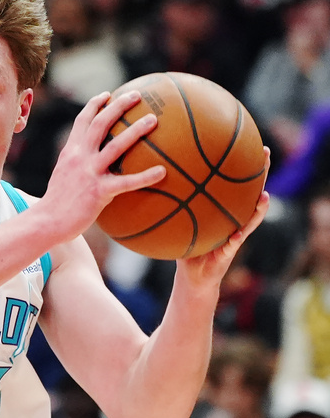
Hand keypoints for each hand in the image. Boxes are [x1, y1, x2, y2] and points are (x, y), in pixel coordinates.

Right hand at [39, 90, 164, 241]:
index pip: (82, 121)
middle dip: (118, 106)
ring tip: (153, 120)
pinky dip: (146, 176)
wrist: (46, 222)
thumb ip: (76, 166)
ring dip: (135, 130)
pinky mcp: (99, 192)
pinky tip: (162, 172)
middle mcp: (79, 157)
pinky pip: (127, 182)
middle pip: (100, 123)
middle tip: (136, 95)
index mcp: (70, 152)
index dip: (95, 104)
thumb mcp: (63, 177)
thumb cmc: (56, 203)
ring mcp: (89, 173)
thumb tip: (93, 164)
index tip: (108, 95)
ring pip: (116, 146)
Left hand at [178, 148, 270, 284]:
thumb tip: (152, 178)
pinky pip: (234, 244)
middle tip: (265, 154)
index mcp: (222, 210)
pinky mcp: (228, 254)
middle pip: (250, 192)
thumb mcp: (178, 221)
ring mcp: (235, 236)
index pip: (233, 182)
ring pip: (251, 219)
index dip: (241, 163)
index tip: (246, 140)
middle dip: (261, 174)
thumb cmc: (185, 246)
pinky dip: (236, 238)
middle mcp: (233, 220)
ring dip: (259, 209)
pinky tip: (237, 234)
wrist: (192, 277)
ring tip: (264, 196)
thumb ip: (172, 203)